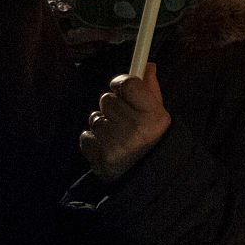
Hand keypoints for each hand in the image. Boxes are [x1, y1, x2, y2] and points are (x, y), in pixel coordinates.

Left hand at [80, 62, 170, 180]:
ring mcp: (117, 143)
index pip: (127, 83)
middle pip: (107, 99)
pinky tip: (107, 149)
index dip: (121, 84)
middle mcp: (136, 128)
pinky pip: (86, 136)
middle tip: (124, 121)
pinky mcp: (101, 157)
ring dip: (102, 126)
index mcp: (154, 115)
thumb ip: (150, 89)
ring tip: (117, 138)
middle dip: (112, 108)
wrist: (148, 180)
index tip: (121, 89)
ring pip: (95, 118)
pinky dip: (93, 142)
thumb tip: (147, 65)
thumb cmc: (152, 141)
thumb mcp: (158, 116)